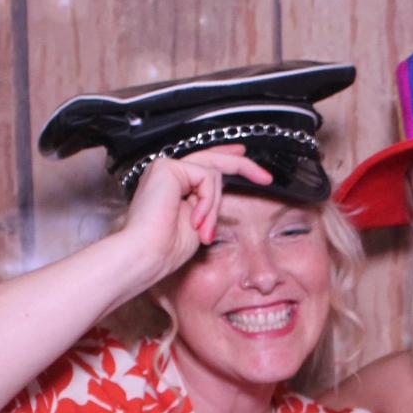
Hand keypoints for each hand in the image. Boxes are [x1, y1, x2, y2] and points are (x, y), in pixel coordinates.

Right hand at [118, 144, 273, 285]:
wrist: (147, 254)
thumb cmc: (166, 247)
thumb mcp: (198, 221)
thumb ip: (208, 203)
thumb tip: (221, 190)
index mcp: (171, 185)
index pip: (203, 164)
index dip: (226, 158)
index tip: (247, 161)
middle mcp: (167, 173)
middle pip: (212, 158)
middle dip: (242, 164)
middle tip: (265, 177)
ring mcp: (166, 168)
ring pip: (213, 173)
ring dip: (214, 206)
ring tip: (203, 229)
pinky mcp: (167, 167)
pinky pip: (206, 177)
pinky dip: (208, 200)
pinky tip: (196, 219)